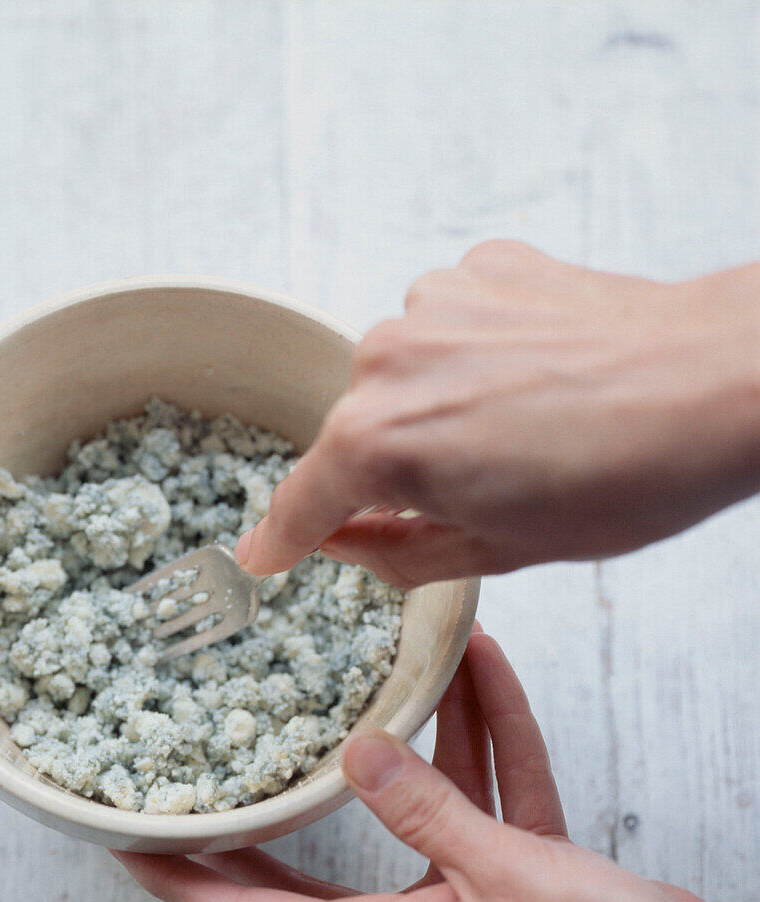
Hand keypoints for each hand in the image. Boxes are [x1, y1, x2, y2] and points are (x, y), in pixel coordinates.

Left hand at [115, 632, 759, 901]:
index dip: (179, 881)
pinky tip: (480, 668)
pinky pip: (485, 790)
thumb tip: (355, 752)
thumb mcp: (506, 877)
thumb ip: (426, 810)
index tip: (127, 843)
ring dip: (396, 735)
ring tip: (367, 666)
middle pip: (301, 862)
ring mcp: (464, 893)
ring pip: (410, 800)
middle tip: (208, 752)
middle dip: (254, 809)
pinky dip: (483, 733)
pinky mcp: (516, 871)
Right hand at [234, 243, 759, 582]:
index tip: (265, 554)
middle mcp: (386, 362)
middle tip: (476, 486)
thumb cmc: (624, 476)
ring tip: (520, 425)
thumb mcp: (498, 550)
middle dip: (394, 467)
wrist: (718, 381)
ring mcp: (430, 306)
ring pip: (400, 377)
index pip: (302, 501)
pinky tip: (531, 375)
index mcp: (380, 442)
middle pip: (355, 434)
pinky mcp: (477, 270)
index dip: (281, 538)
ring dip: (436, 405)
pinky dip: (471, 355)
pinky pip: (444, 326)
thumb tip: (343, 542)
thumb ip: (394, 551)